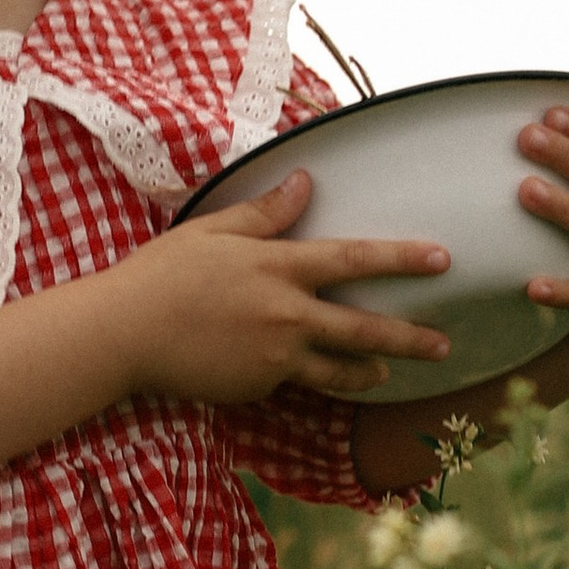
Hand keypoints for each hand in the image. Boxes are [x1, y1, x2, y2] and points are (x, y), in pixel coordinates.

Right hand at [105, 170, 453, 403]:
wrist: (124, 334)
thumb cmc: (163, 275)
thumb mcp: (212, 230)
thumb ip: (265, 213)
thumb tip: (305, 181)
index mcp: (279, 268)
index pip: (355, 260)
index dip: (403, 258)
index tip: (443, 260)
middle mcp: (287, 316)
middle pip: (364, 330)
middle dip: (411, 338)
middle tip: (444, 345)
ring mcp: (275, 358)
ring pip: (339, 371)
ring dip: (369, 372)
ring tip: (388, 374)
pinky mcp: (258, 388)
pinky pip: (293, 382)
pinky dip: (304, 376)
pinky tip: (299, 371)